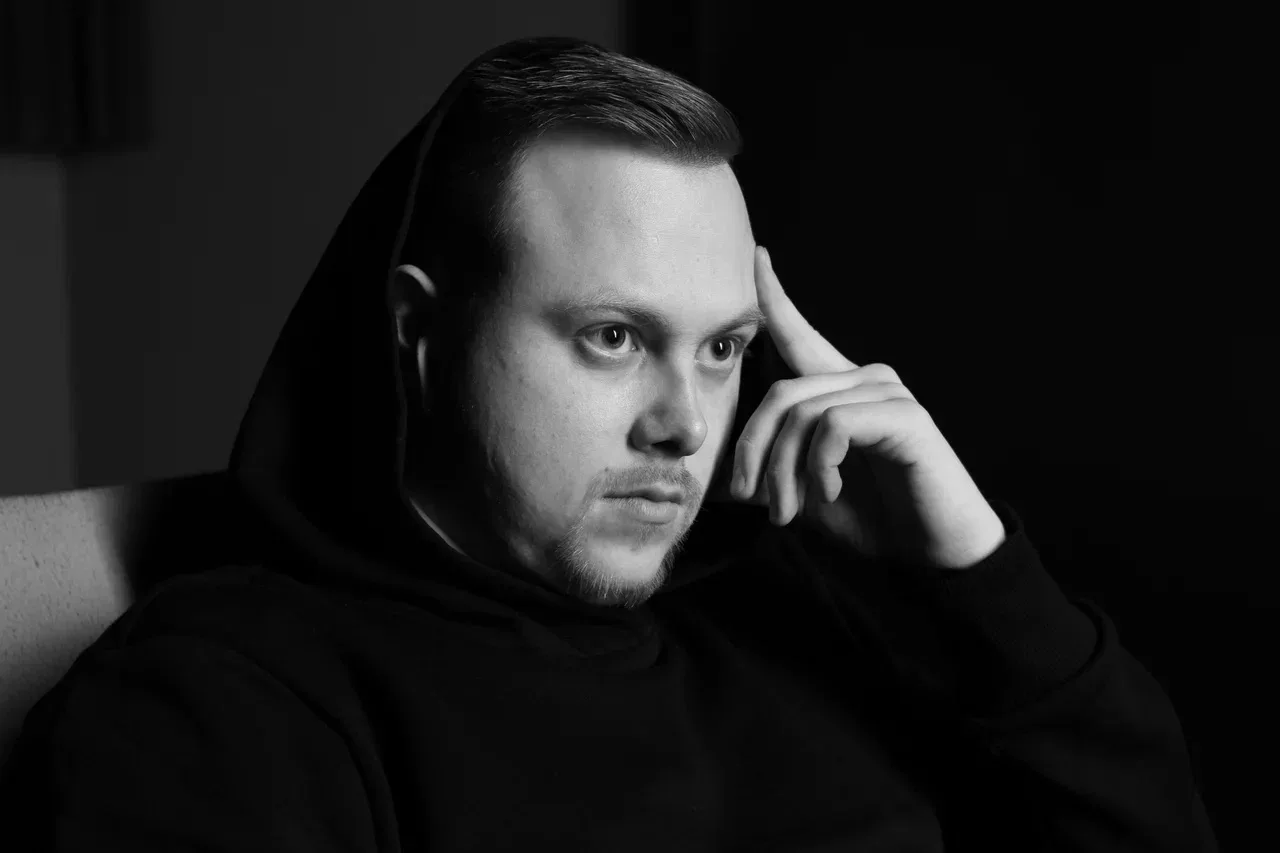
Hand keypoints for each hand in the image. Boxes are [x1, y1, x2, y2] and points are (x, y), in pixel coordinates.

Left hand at [725, 246, 1005, 569]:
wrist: (929, 555)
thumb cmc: (873, 519)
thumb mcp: (806, 491)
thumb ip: (774, 467)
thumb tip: (728, 475)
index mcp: (841, 390)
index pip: (800, 335)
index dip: (775, 297)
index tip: (756, 256)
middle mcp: (866, 379)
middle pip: (780, 393)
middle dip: (753, 451)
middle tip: (753, 501)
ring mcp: (888, 393)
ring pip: (802, 413)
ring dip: (784, 471)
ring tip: (790, 512)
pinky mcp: (905, 416)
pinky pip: (834, 425)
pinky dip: (819, 466)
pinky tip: (829, 493)